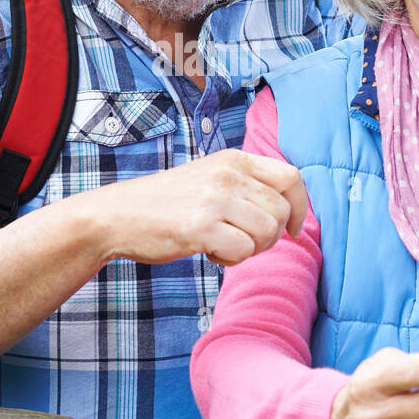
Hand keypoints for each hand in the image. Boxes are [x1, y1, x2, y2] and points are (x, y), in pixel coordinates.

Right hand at [82, 149, 307, 267]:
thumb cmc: (167, 204)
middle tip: (242, 242)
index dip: (300, 207)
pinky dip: (230, 259)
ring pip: (267, 233)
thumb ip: (246, 186)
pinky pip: (242, 251)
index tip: (291, 229)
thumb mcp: (210, 179)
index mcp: (233, 159)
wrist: (118, 216)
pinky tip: (208, 251)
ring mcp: (214, 199)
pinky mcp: (200, 227)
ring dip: (249, 249)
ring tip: (221, 244)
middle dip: (270, 236)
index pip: (291, 177)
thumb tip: (290, 210)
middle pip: (282, 211)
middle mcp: (227, 174)